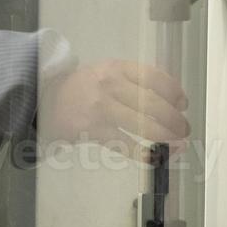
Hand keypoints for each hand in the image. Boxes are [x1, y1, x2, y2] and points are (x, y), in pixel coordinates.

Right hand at [42, 60, 190, 156]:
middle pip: (153, 104)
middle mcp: (111, 85)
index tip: (184, 104)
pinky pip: (124, 144)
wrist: (42, 99)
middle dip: (175, 120)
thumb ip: (135, 80)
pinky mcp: (92, 130)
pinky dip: (143, 153)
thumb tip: (173, 98)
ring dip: (166, 137)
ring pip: (143, 125)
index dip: (175, 92)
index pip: (155, 77)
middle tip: (185, 129)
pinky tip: (157, 158)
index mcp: (118, 67)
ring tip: (179, 145)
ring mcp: (101, 108)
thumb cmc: (82, 88)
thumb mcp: (107, 72)